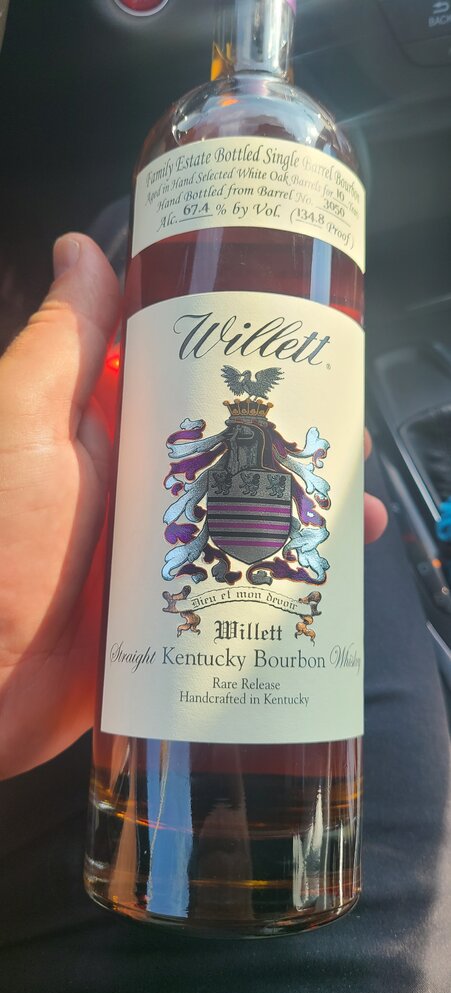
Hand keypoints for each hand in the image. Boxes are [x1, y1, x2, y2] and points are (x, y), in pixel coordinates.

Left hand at [0, 233, 386, 777]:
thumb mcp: (22, 423)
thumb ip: (63, 346)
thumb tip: (84, 250)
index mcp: (103, 429)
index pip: (185, 376)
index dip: (241, 359)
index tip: (298, 344)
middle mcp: (136, 484)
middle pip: (229, 447)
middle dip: (289, 436)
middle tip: (342, 428)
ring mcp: (159, 549)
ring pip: (244, 513)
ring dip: (299, 502)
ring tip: (350, 497)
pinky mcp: (174, 608)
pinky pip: (239, 581)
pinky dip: (287, 570)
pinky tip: (330, 565)